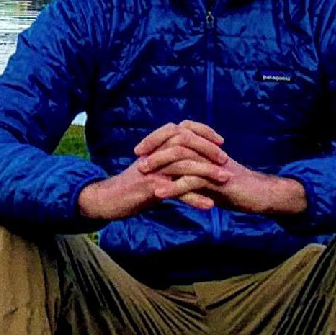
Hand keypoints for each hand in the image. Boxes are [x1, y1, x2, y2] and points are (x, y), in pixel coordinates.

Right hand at [77, 120, 225, 221]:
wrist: (108, 200)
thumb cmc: (133, 186)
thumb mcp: (152, 169)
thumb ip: (169, 161)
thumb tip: (192, 158)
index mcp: (156, 146)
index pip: (183, 129)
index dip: (203, 132)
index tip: (220, 141)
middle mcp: (154, 153)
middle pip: (186, 143)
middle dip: (209, 150)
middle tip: (226, 160)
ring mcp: (153, 169)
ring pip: (184, 164)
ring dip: (207, 172)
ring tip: (225, 180)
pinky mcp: (151, 188)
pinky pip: (177, 191)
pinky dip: (195, 198)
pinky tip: (209, 205)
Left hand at [133, 120, 307, 219]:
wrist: (260, 195)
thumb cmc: (235, 187)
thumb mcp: (210, 176)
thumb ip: (192, 170)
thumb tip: (170, 172)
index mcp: (205, 146)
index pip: (177, 132)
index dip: (157, 138)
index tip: (140, 149)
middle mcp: (208, 150)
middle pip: (177, 138)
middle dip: (154, 147)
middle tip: (138, 159)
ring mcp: (213, 163)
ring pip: (182, 156)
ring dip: (160, 165)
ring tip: (144, 174)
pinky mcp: (218, 180)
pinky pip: (193, 180)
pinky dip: (174, 186)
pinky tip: (161, 194)